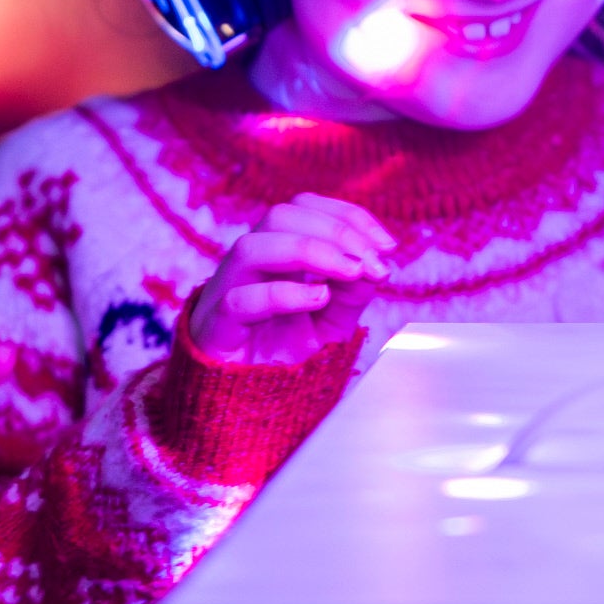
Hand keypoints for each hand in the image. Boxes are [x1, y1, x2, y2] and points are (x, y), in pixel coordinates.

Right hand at [190, 194, 395, 366]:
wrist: (245, 397)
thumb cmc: (283, 349)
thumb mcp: (332, 320)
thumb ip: (352, 293)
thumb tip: (377, 264)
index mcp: (276, 251)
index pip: (305, 207)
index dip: (348, 216)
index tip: (386, 245)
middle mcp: (250, 263)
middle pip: (281, 216)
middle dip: (334, 232)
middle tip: (370, 263)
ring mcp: (228, 290)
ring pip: (253, 247)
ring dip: (310, 251)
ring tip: (350, 272)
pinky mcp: (217, 326)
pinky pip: (240, 300)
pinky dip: (283, 294)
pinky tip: (317, 300)